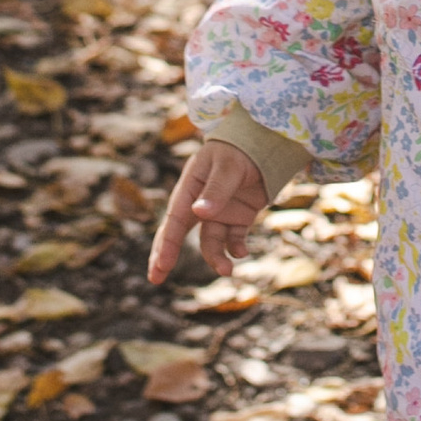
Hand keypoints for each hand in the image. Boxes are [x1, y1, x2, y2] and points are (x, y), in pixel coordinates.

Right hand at [149, 142, 271, 283]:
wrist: (264, 141)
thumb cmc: (240, 148)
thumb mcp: (228, 166)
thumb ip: (216, 190)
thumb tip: (199, 214)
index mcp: (190, 187)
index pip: (174, 219)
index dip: (167, 243)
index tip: (161, 265)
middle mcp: (200, 202)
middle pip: (179, 233)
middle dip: (167, 255)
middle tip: (156, 278)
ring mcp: (220, 211)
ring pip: (211, 241)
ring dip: (216, 257)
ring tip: (227, 271)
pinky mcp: (239, 216)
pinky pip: (233, 238)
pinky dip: (236, 248)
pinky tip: (242, 252)